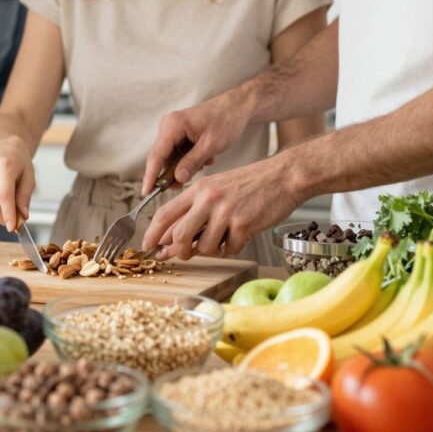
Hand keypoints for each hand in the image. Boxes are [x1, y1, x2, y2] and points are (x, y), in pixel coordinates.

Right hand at [0, 137, 34, 231]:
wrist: (4, 149)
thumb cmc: (19, 164)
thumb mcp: (29, 177)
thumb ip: (25, 196)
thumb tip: (23, 216)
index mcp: (5, 165)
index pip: (5, 195)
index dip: (8, 214)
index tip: (12, 228)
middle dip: (2, 217)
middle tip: (12, 220)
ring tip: (5, 204)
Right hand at [141, 89, 253, 195]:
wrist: (237, 106)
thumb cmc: (227, 120)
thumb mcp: (211, 145)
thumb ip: (192, 162)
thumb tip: (177, 179)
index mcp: (173, 125)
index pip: (157, 155)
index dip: (150, 176)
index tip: (146, 193)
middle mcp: (168, 125)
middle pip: (160, 157)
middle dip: (169, 174)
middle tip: (180, 187)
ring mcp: (172, 128)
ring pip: (169, 156)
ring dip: (183, 166)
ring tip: (204, 163)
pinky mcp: (178, 132)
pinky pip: (176, 151)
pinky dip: (188, 159)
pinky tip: (205, 158)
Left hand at [141, 157, 300, 258]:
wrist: (283, 176)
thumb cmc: (251, 183)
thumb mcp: (217, 188)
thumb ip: (195, 209)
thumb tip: (173, 238)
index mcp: (198, 189)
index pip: (164, 213)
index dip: (152, 234)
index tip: (149, 248)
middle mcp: (208, 199)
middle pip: (179, 236)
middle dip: (179, 251)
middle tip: (186, 254)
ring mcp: (225, 211)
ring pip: (204, 247)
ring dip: (211, 251)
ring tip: (222, 240)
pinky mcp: (243, 224)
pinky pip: (230, 249)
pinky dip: (233, 248)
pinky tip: (240, 236)